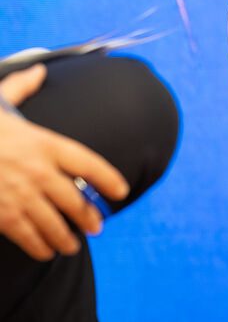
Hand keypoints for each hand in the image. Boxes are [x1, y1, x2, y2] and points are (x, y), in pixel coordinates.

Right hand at [0, 65, 128, 260]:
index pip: (89, 163)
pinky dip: (39, 245)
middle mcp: (38, 170)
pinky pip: (26, 234)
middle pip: (75, 199)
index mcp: (45, 142)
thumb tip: (39, 69)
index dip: (108, 178)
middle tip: (97, 227)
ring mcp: (20, 194)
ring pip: (53, 222)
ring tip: (74, 245)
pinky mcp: (1, 214)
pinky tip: (46, 251)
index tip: (121, 191)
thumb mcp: (1, 101)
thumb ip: (23, 87)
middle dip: (88, 216)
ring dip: (66, 237)